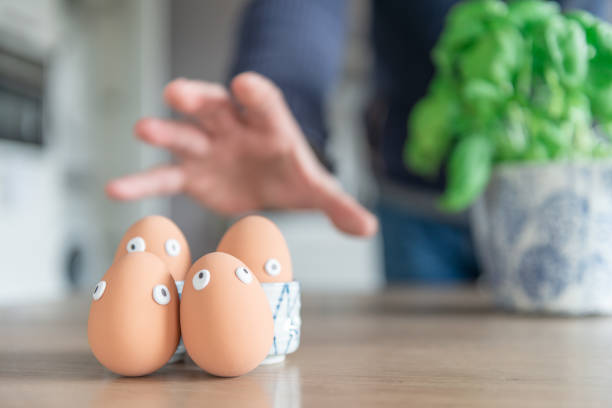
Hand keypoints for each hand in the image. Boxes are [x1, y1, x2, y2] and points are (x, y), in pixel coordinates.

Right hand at [106, 72, 377, 235]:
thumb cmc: (292, 174)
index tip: (244, 84)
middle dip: (198, 98)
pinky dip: (142, 182)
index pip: (264, 102)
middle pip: (214, 106)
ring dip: (165, 131)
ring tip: (144, 129)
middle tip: (178, 93)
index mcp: (269, 124)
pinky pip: (164, 176)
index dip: (255, 93)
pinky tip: (116, 188)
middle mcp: (233, 128)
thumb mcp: (317, 188)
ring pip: (184, 134)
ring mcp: (208, 148)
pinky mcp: (191, 174)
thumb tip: (369, 228)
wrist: (268, 180)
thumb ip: (338, 204)